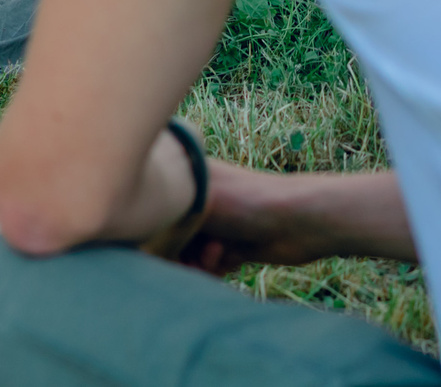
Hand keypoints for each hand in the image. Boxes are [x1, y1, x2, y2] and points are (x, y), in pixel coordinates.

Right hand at [172, 164, 415, 274]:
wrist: (301, 222)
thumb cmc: (247, 202)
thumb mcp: (196, 204)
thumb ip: (162, 220)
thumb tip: (140, 242)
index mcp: (186, 175)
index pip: (152, 204)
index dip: (154, 227)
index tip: (166, 237)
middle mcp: (196, 196)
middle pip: (167, 232)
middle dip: (179, 249)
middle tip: (195, 252)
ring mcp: (213, 220)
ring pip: (186, 251)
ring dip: (198, 260)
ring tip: (218, 254)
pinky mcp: (229, 244)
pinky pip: (207, 263)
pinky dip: (215, 265)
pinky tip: (230, 259)